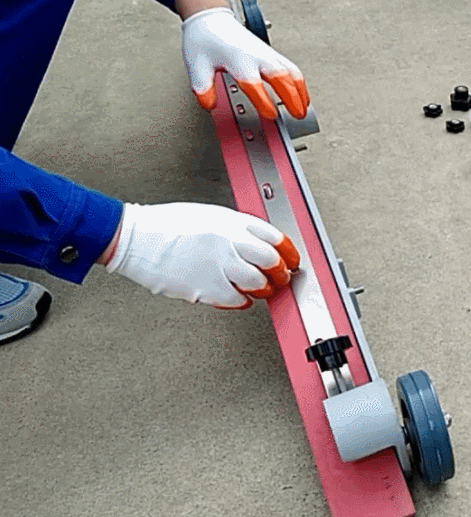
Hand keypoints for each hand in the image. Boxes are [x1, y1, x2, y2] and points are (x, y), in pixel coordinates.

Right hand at [105, 203, 299, 308]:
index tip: (291, 260)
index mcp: (230, 221)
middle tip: (280, 278)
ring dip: (264, 289)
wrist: (133, 238)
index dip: (289, 252)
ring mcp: (218, 264)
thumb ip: (234, 229)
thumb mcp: (208, 216)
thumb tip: (256, 243)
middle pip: (272, 260)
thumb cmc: (165, 226)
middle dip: (281, 273)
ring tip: (260, 289)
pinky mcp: (206, 286)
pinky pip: (237, 300)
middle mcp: (228, 241)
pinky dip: (242, 301)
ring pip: (259, 282)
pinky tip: (237, 297)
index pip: (274, 236)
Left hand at [181, 7, 309, 119]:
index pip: (254, 84)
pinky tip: (300, 93)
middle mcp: (256, 55)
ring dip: (300, 91)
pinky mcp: (270, 52)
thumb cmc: (205, 39)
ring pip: (291, 71)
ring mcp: (266, 53)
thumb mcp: (197, 66)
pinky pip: (291, 68)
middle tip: (297, 115)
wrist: (210, 18)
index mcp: (239, 59)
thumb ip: (203, 88)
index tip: (270, 115)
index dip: (264, 101)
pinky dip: (299, 82)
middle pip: (281, 77)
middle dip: (292, 98)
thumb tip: (209, 105)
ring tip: (304, 108)